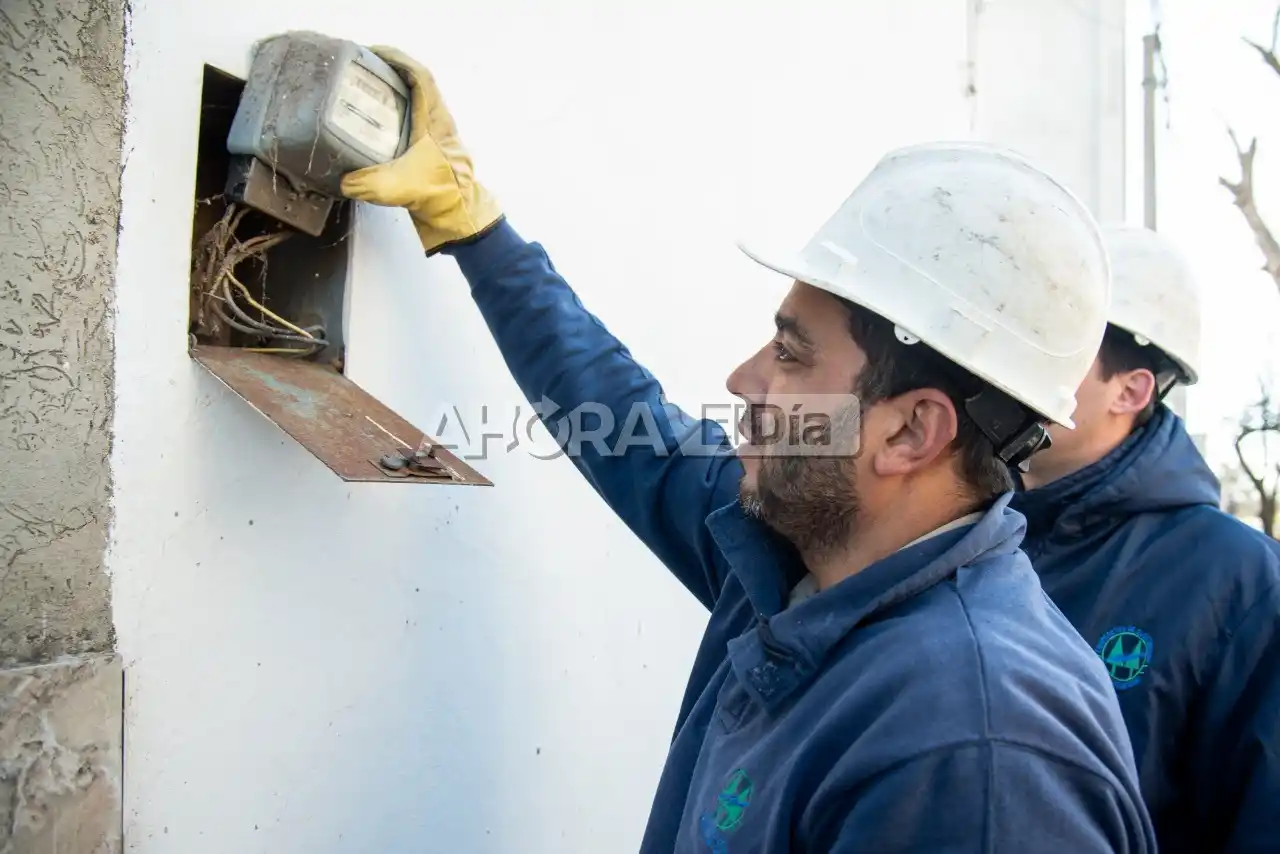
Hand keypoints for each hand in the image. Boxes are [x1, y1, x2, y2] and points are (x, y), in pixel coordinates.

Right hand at [340, 46, 503, 254]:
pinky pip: (416, 120)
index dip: (397, 59)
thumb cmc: (437, 194)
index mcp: (434, 119)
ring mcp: (439, 134)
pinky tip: (378, 124)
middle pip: (417, 83)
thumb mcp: (395, 186)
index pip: (419, 76)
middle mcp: (439, 120)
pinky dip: (398, 114)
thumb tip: (343, 180)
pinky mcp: (435, 148)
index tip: (373, 53)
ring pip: (418, 101)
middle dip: (391, 72)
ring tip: (367, 90)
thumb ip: (364, 182)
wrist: (461, 215)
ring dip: (396, 92)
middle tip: (364, 70)